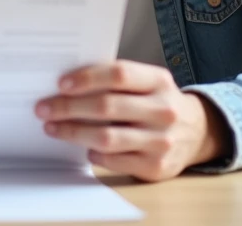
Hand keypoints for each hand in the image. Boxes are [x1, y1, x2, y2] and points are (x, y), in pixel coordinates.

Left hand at [35, 60, 229, 181]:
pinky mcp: (156, 167)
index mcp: (159, 81)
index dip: (87, 78)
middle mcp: (163, 110)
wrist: (198, 133)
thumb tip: (66, 83)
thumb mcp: (148, 82)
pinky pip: (115, 161)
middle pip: (107, 107)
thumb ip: (116, 80)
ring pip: (107, 137)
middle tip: (44, 108)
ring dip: (73, 132)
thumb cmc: (157, 102)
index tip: (60, 84)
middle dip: (69, 108)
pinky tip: (84, 147)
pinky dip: (94, 154)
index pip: (119, 74)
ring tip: (53, 128)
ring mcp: (161, 141)